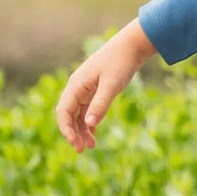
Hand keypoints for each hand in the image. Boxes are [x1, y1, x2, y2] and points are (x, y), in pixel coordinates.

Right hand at [56, 19, 157, 152]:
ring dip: (82, 129)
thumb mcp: (112, 84)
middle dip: (73, 133)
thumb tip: (90, 125)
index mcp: (76, 85)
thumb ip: (101, 104)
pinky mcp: (96, 89)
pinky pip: (88, 108)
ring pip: (79, 113)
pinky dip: (90, 121)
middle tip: (83, 150)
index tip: (75, 144)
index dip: (66, 130)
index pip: (64, 112)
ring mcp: (86, 88)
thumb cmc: (121, 62)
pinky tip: (94, 132)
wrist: (133, 45)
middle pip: (69, 115)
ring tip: (91, 146)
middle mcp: (78, 87)